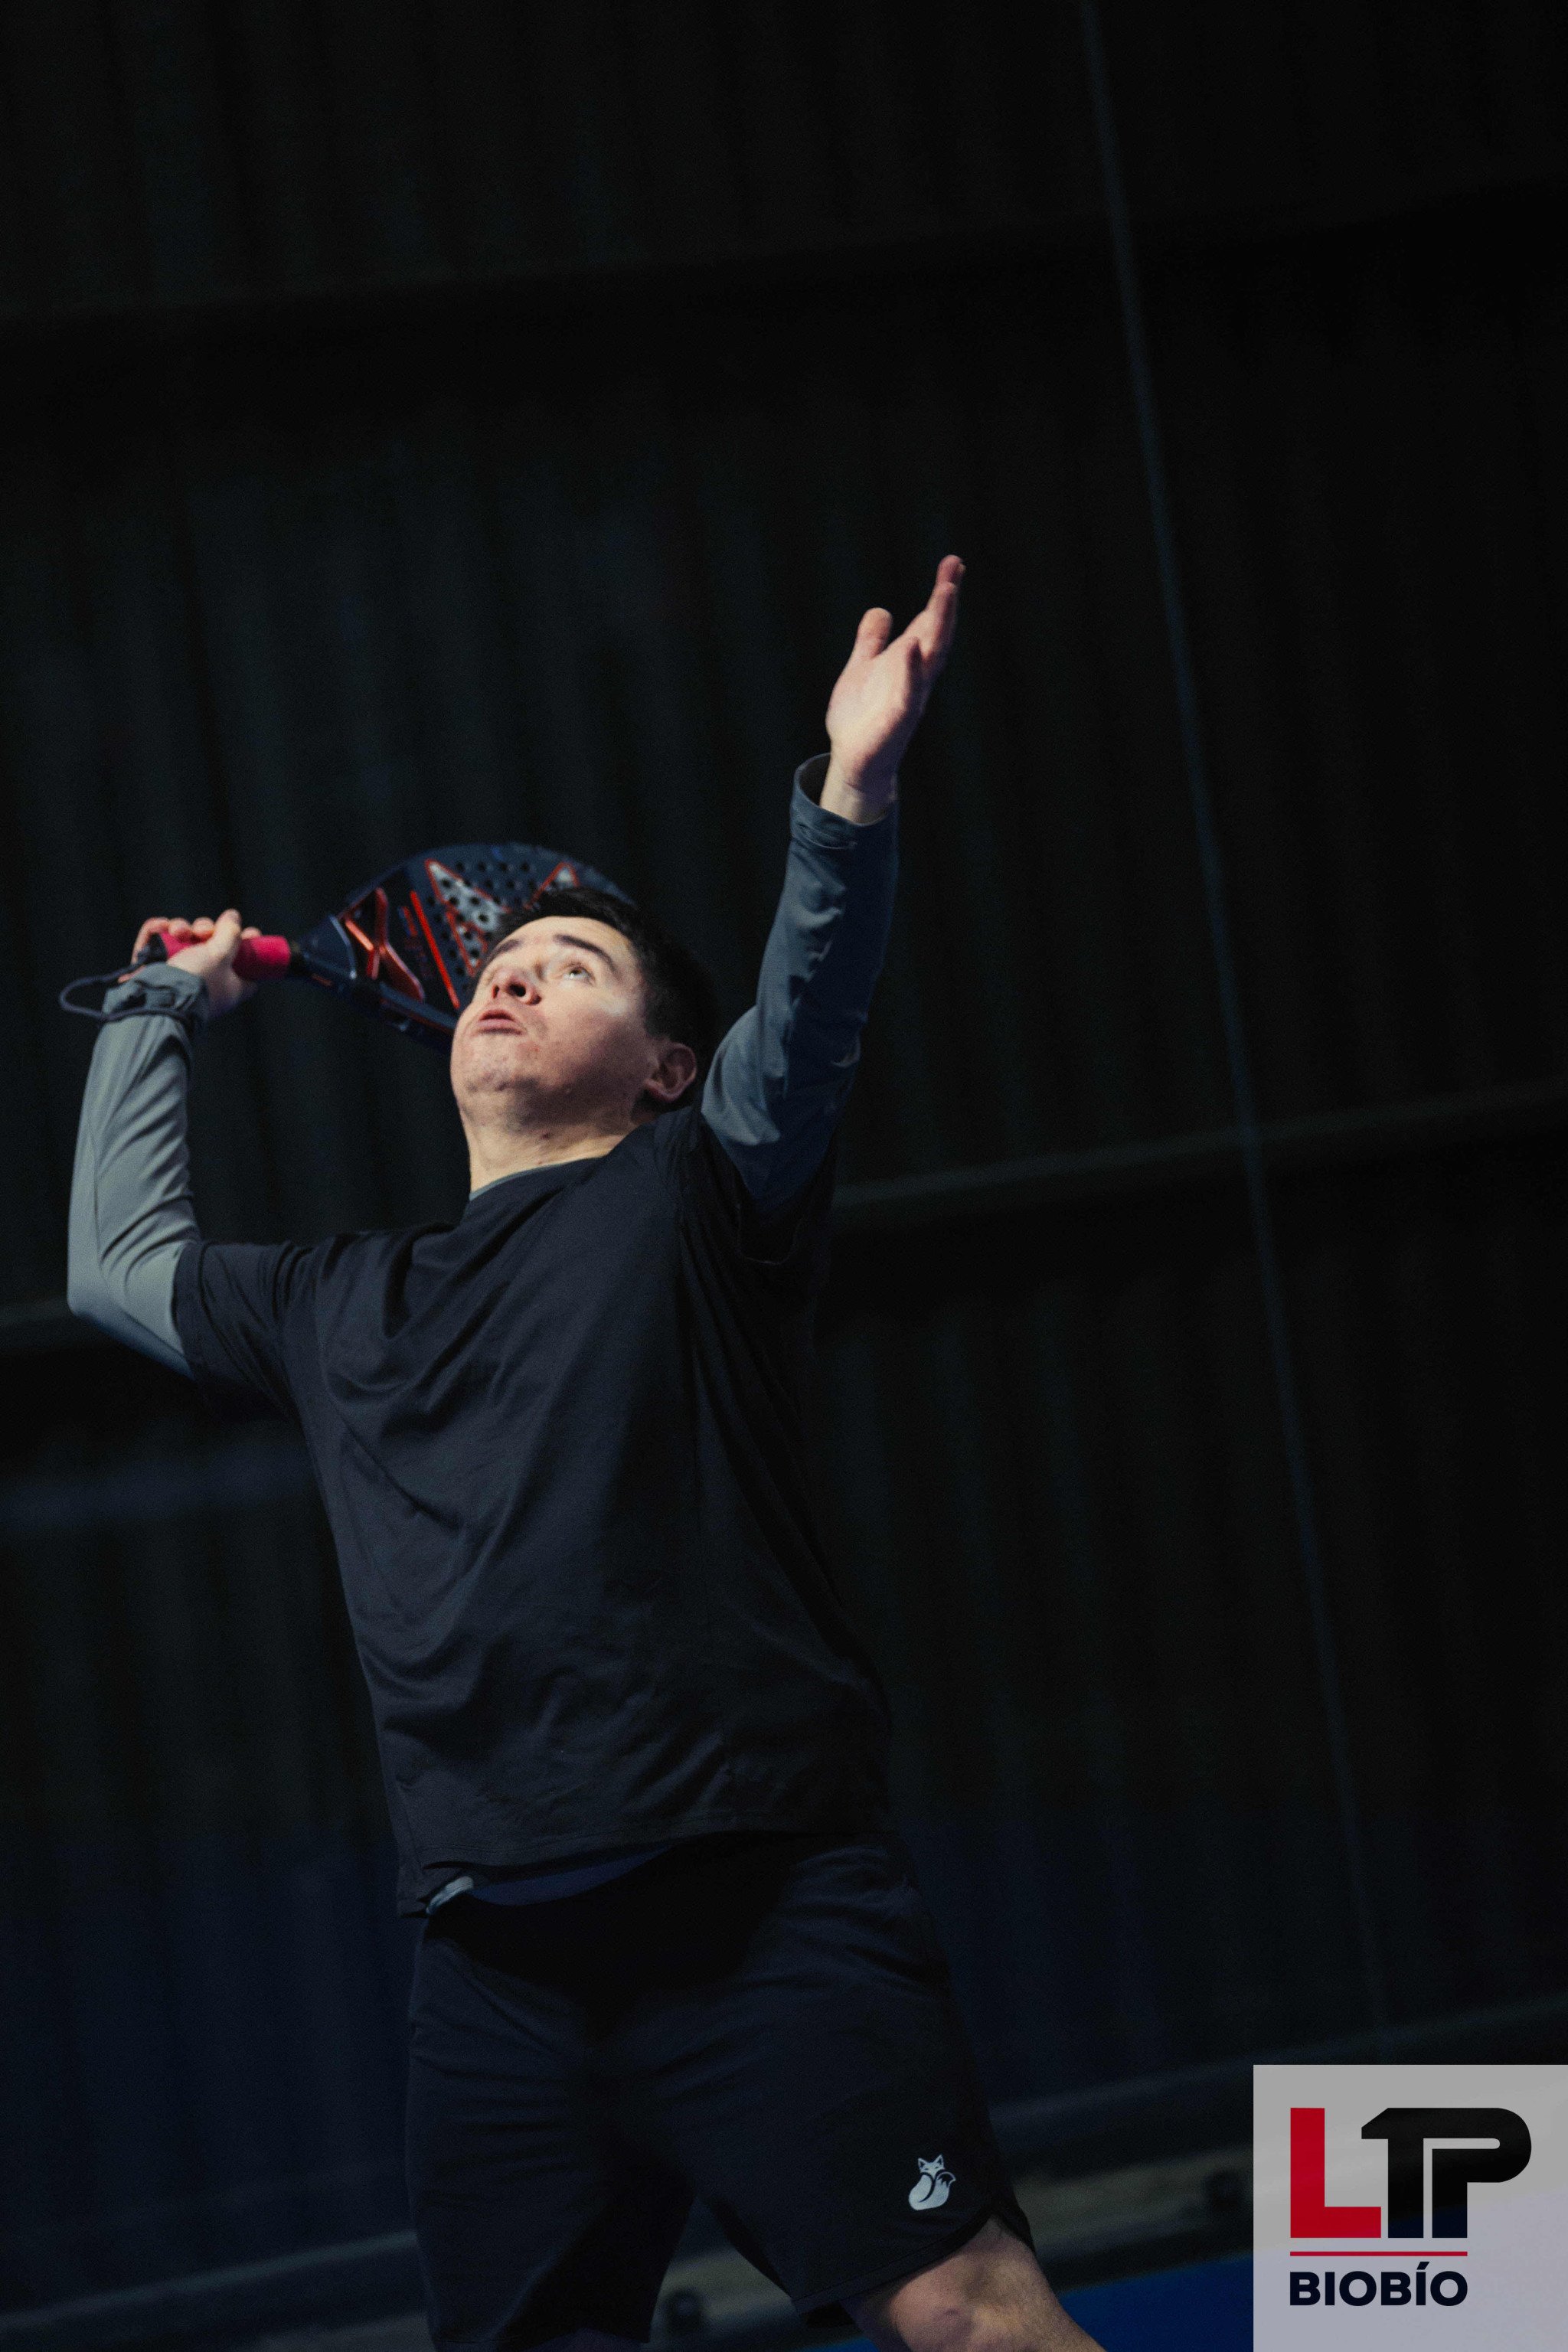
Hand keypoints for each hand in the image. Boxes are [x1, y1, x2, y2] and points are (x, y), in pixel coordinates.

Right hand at [129, 910, 259, 1017]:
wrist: (157, 998)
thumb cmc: (195, 980)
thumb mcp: (220, 955)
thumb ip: (230, 933)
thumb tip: (234, 916)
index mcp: (228, 986)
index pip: (247, 969)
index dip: (250, 949)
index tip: (250, 933)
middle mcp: (205, 981)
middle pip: (211, 945)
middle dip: (205, 929)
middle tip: (203, 932)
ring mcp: (177, 974)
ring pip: (183, 939)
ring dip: (181, 928)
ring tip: (179, 932)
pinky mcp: (153, 968)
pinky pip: (156, 941)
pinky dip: (157, 930)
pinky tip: (161, 926)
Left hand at [821, 555, 963, 821]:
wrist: (853, 761)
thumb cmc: (861, 719)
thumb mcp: (863, 668)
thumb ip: (872, 641)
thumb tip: (881, 610)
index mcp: (908, 662)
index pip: (929, 622)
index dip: (941, 594)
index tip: (953, 563)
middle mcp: (916, 676)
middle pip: (936, 633)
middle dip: (946, 602)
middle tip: (953, 570)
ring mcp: (910, 697)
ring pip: (931, 657)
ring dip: (939, 625)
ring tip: (945, 592)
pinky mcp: (897, 719)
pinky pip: (908, 692)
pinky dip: (911, 669)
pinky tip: (913, 646)